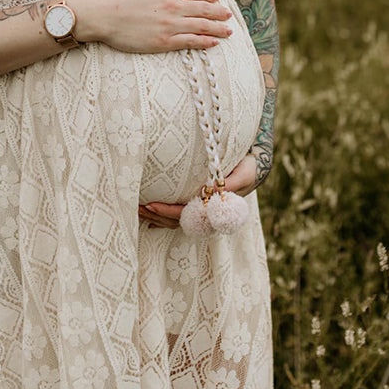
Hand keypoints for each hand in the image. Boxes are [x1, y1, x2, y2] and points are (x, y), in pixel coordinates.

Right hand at [71, 0, 232, 52]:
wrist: (100, 14)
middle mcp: (174, 6)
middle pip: (204, 9)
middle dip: (219, 12)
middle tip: (228, 15)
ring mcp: (170, 25)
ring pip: (201, 26)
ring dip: (217, 29)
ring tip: (227, 31)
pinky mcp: (163, 42)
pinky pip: (190, 42)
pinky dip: (204, 42)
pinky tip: (213, 43)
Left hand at [138, 155, 258, 228]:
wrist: (253, 167)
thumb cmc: (248, 168)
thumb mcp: (243, 173)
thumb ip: (228, 184)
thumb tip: (210, 191)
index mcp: (217, 209)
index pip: (188, 214)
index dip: (168, 212)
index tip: (151, 205)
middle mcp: (207, 214)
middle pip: (176, 220)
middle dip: (155, 216)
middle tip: (135, 206)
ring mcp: (201, 211)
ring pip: (174, 219)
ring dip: (155, 216)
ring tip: (136, 208)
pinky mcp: (197, 204)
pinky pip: (177, 213)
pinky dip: (161, 215)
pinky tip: (147, 213)